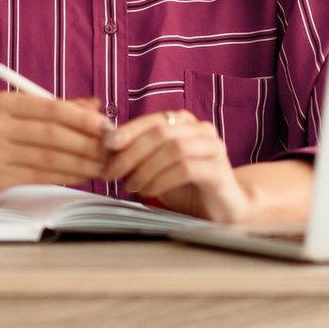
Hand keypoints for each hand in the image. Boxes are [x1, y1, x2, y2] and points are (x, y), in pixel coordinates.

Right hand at [0, 92, 109, 202]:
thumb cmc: (0, 134)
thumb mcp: (21, 114)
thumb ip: (58, 108)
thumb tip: (96, 106)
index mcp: (5, 103)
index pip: (50, 108)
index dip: (81, 118)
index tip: (106, 126)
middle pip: (52, 134)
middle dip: (87, 143)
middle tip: (111, 148)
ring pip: (50, 159)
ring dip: (82, 163)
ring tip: (103, 165)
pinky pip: (42, 178)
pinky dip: (67, 177)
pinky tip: (84, 175)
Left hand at [102, 109, 249, 223]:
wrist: (222, 208)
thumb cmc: (186, 186)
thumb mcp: (158, 166)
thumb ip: (139, 153)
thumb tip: (107, 147)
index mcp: (185, 122)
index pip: (153, 119)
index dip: (128, 131)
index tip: (106, 145)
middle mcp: (201, 129)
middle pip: (161, 132)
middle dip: (131, 152)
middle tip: (112, 172)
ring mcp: (213, 147)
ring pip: (173, 149)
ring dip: (145, 168)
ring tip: (130, 186)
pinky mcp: (218, 169)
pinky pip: (185, 169)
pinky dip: (161, 180)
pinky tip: (149, 192)